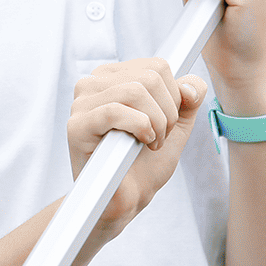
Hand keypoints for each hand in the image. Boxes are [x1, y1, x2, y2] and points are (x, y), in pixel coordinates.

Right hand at [69, 60, 205, 229]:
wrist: (126, 199)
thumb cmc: (145, 163)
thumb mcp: (176, 126)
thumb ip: (188, 100)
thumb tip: (190, 86)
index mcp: (114, 77)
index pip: (157, 66)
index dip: (173, 97)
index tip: (165, 123)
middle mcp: (93, 84)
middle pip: (149, 77)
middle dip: (167, 113)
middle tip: (159, 138)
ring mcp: (81, 103)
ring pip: (135, 91)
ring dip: (155, 123)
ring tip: (150, 143)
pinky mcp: (76, 126)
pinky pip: (115, 111)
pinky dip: (139, 128)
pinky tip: (140, 143)